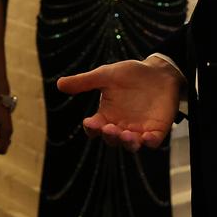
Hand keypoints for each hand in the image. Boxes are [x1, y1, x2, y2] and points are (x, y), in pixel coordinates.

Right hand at [57, 58, 183, 151]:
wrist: (157, 71)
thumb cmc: (129, 74)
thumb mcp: (105, 75)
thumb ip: (84, 81)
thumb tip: (59, 84)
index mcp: (106, 115)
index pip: (94, 128)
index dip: (91, 128)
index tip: (90, 122)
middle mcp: (120, 125)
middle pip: (112, 139)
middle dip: (110, 136)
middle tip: (109, 128)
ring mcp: (139, 129)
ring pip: (131, 145)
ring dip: (127, 143)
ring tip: (126, 135)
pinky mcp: (157, 129)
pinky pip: (153, 142)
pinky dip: (150, 142)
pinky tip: (147, 137)